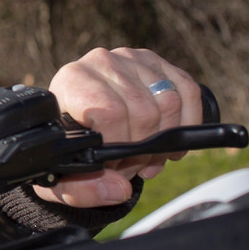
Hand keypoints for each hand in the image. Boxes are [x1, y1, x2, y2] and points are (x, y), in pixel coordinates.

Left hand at [36, 47, 201, 207]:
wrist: (73, 119)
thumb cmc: (67, 144)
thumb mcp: (60, 174)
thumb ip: (81, 189)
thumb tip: (121, 190)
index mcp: (71, 82)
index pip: (110, 112)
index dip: (120, 146)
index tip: (114, 166)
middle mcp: (100, 62)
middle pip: (144, 111)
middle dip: (143, 149)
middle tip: (132, 166)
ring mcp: (130, 59)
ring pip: (169, 102)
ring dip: (165, 141)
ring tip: (147, 158)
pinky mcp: (157, 63)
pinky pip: (188, 91)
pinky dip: (188, 123)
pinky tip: (169, 144)